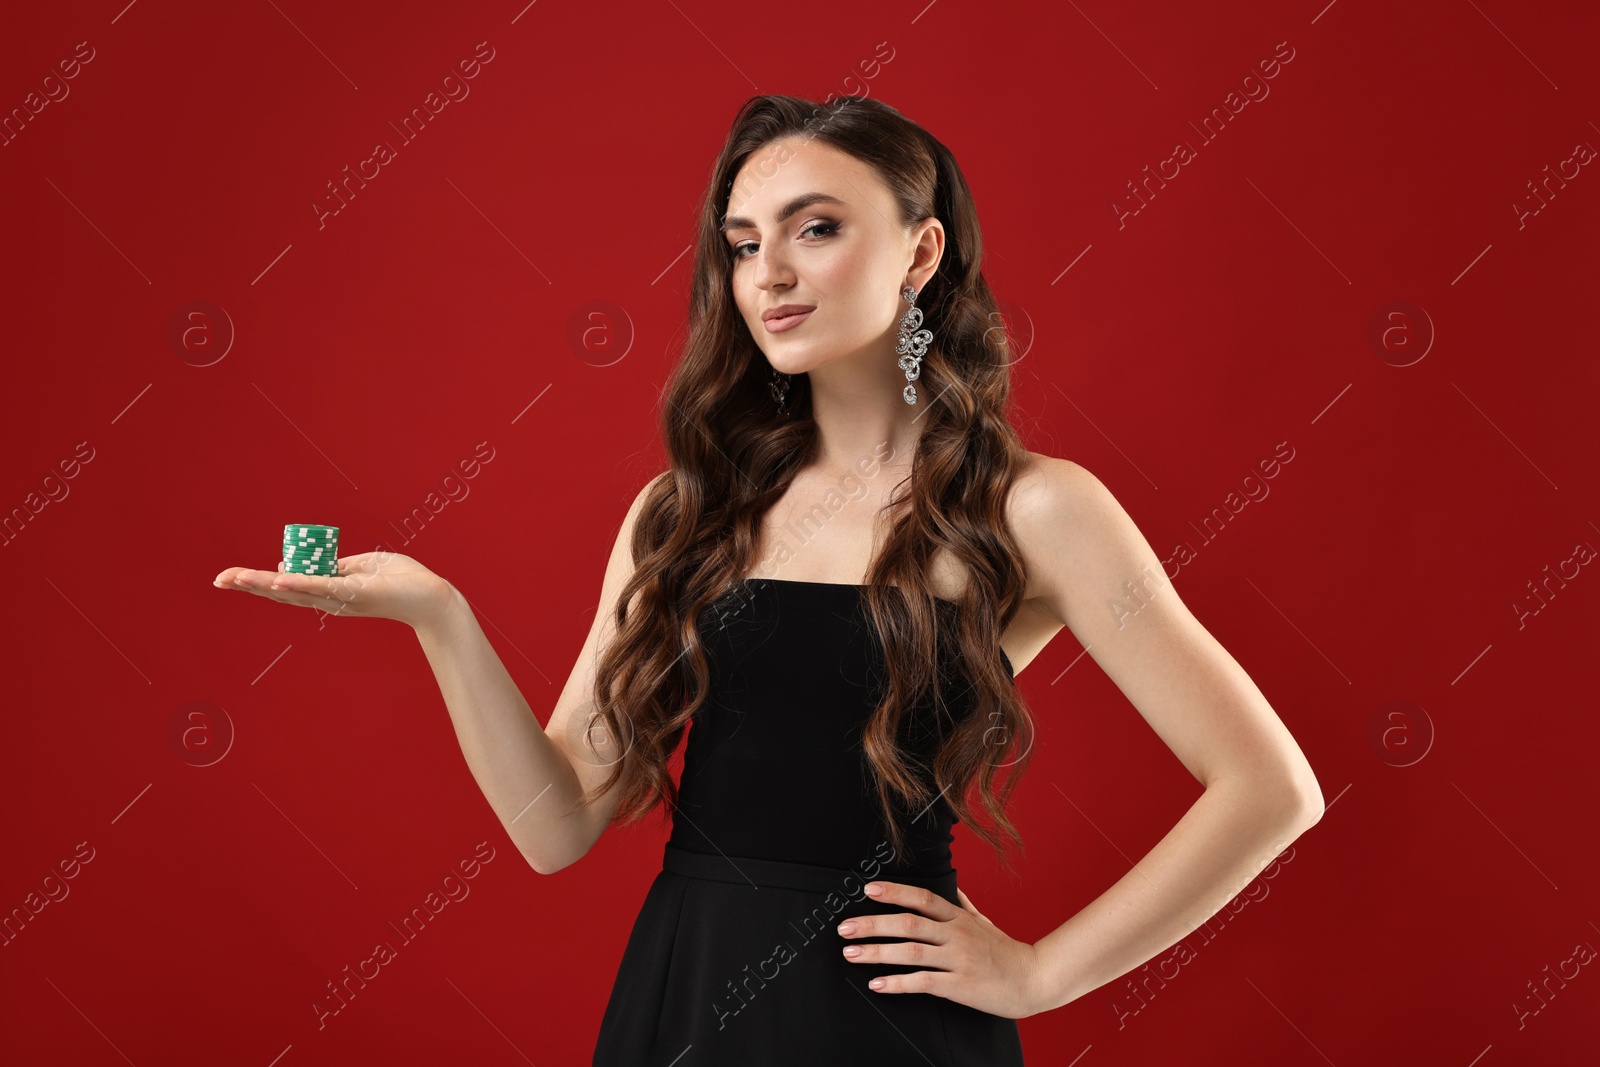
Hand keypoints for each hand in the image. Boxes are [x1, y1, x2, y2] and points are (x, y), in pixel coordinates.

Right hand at [213, 550, 455, 629]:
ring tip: (234, 579)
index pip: (289, 586)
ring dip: (263, 583)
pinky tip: (277, 579)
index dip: (262, 580)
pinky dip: (300, 582)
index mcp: (330, 591)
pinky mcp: (354, 593)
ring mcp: (340, 597)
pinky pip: (322, 587)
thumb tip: (322, 563)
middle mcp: (329, 599)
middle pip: (281, 591)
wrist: (431, 597)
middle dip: (249, 585)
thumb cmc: (403, 580)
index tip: (234, 577)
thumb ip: (342, 565)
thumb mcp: (366, 565)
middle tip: (218, 580)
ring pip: (294, 590)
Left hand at [837, 881, 1043, 1018]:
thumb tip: (952, 888)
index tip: (868, 890)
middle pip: (908, 923)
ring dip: (877, 952)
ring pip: (910, 952)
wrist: (1034, 979)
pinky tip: (878, 984)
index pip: (922, 898)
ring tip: (851, 954)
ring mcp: (958, 959)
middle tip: (845, 928)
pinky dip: (897, 983)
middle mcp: (956, 934)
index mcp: (959, 917)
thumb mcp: (984, 922)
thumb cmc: (1006, 951)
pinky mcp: (960, 985)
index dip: (895, 892)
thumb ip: (964, 905)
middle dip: (872, 924)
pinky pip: (923, 982)